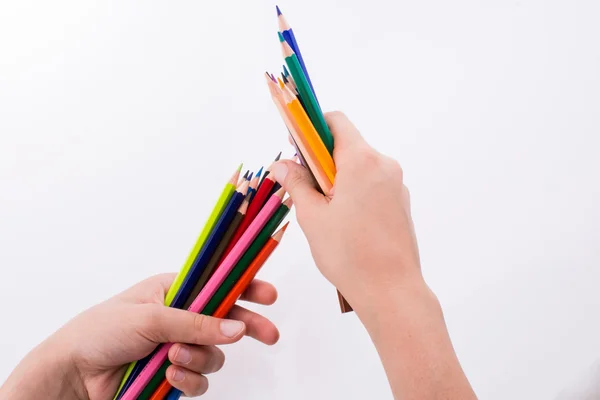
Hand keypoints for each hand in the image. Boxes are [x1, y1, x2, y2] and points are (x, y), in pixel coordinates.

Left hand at [0, 274, 278, 399]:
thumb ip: (197, 324)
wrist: (73, 375)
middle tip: (269, 334)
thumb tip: (237, 329)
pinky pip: (199, 378)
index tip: (268, 295)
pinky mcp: (174, 374)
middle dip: (247, 327)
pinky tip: (169, 377)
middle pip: (227, 320)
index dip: (245, 287)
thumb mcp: (151, 319)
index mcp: (174, 291)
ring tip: (173, 358)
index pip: (218, 284)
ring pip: (214, 353)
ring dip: (199, 357)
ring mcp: (178, 346)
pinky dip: (188, 378)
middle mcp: (180, 317)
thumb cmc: (100, 332)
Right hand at [272, 111, 421, 312]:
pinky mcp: (401, 202)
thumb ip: (296, 183)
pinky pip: (373, 184)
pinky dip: (355, 191)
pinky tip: (345, 221)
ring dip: (338, 177)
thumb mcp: (312, 216)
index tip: (295, 143)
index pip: (336, 122)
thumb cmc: (349, 254)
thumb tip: (282, 164)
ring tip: (323, 211)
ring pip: (360, 167)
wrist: (391, 290)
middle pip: (347, 145)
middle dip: (321, 160)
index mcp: (361, 161)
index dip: (311, 127)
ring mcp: (396, 184)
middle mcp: (384, 165)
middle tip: (303, 186)